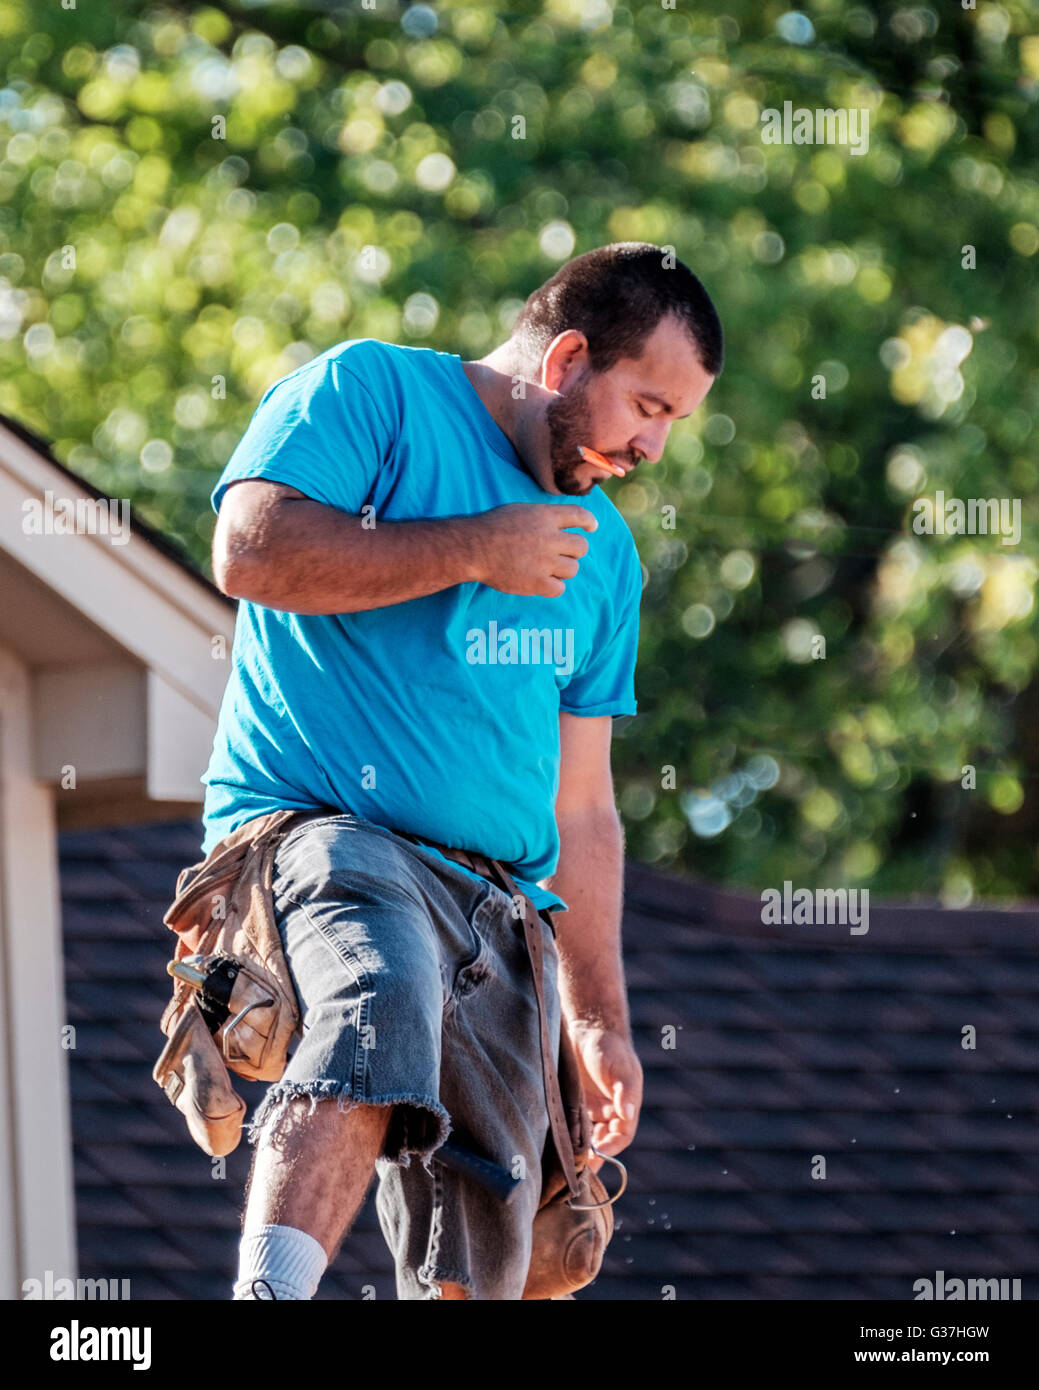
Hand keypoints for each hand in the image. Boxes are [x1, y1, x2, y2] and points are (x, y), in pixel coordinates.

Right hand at [465, 503, 596, 597]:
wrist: (473, 548)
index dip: (589, 522)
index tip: (592, 527)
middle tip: (559, 555)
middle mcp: (549, 538)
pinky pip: (559, 588)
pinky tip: (542, 581)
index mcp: (545, 517)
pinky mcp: (537, 582)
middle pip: (581, 547)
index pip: (579, 515)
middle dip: (573, 551)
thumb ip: (543, 517)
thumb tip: (561, 524)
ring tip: (547, 568)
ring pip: (573, 569)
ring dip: (563, 569)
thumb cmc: (492, 528)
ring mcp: (544, 561)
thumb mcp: (520, 511)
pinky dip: (553, 586)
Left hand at [568, 1025, 642, 1167]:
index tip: (598, 1154)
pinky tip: (555, 1140)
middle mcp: (609, 1112)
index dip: (611, 1148)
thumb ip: (625, 1091)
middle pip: (603, 1141)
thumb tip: (628, 1114)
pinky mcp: (573, 1103)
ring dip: (578, 1148)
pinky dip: (566, 1134)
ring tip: (565, 1159)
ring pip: (586, 1136)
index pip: (622, 1136)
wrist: (587, 1027)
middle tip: (577, 1166)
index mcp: (625, 1106)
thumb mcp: (620, 1068)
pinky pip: (571, 1124)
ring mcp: (591, 1108)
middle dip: (592, 1155)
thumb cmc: (609, 1047)